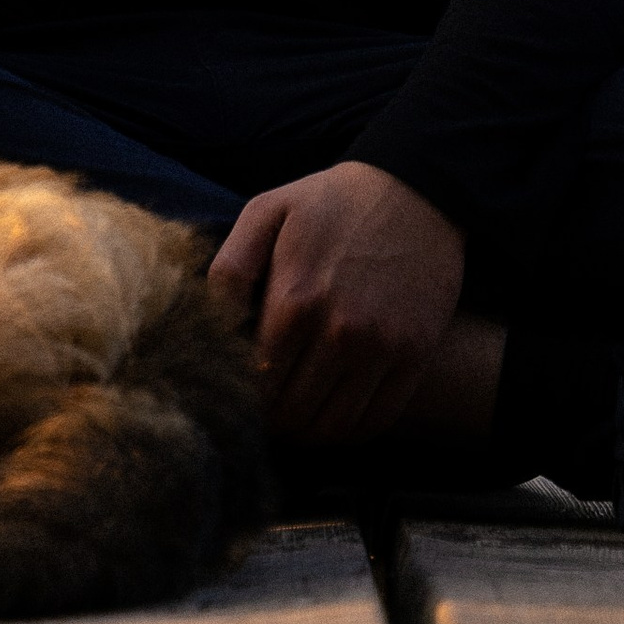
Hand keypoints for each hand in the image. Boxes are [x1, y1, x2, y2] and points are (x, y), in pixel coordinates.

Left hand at [208, 160, 464, 442]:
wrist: (415, 191)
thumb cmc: (332, 202)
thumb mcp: (267, 210)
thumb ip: (230, 265)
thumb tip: (207, 318)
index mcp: (294, 298)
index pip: (257, 380)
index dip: (242, 396)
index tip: (236, 395)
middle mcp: (339, 332)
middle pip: (293, 411)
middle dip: (272, 419)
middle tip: (263, 413)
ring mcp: (381, 348)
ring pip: (334, 426)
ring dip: (308, 432)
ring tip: (294, 420)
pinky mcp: (414, 356)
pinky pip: (377, 419)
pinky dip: (351, 431)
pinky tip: (334, 417)